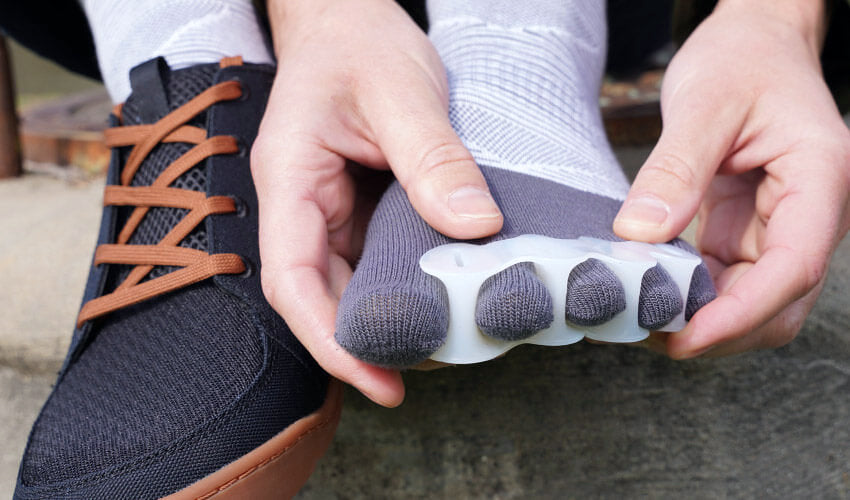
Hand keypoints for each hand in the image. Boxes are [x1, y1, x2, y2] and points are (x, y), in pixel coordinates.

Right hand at [251, 0, 502, 405]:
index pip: (293, 279)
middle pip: (317, 295)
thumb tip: (473, 225)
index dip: (329, 339)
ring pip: (346, 283)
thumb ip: (432, 156)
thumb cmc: (359, 43)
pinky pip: (372, 259)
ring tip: (435, 346)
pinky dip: (401, 286)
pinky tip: (437, 299)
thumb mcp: (399, 91)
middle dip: (360, 342)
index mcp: (290, 179)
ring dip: (383, 319)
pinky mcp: (356, 208)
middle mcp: (301, 205)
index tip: (377, 378)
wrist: (348, 19)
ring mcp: (328, 210)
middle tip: (416, 377)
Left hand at [613, 0, 849, 357]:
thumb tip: (640, 235)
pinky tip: (653, 293)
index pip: (793, 268)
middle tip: (650, 333)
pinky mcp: (749, 230)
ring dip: (704, 319)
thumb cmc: (742, 59)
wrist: (753, 42)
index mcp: (819, 179)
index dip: (740, 315)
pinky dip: (693, 296)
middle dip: (720, 329)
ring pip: (754, 300)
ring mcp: (780, 226)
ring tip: (644, 317)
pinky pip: (727, 280)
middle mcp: (809, 213)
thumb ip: (676, 169)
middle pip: (780, 301)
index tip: (686, 338)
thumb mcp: (704, 103)